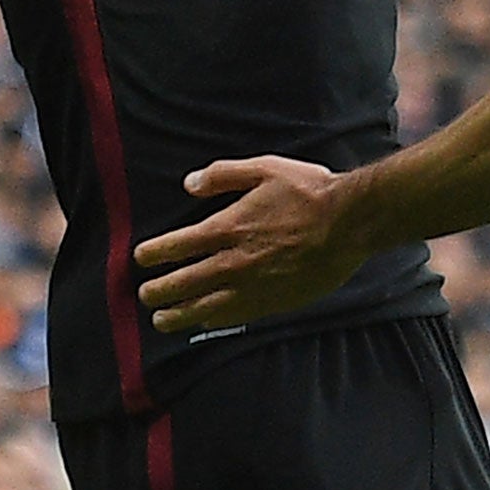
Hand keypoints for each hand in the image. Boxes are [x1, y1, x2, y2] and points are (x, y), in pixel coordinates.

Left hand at [133, 156, 368, 333]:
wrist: (348, 224)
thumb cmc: (309, 193)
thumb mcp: (266, 169)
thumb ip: (224, 174)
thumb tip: (189, 184)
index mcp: (228, 227)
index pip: (176, 246)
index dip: (152, 254)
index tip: (141, 258)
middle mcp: (232, 261)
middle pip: (181, 283)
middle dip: (156, 291)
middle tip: (144, 294)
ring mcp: (250, 286)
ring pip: (200, 307)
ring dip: (175, 314)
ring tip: (161, 319)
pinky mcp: (269, 302)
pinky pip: (231, 317)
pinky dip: (210, 320)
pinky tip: (203, 321)